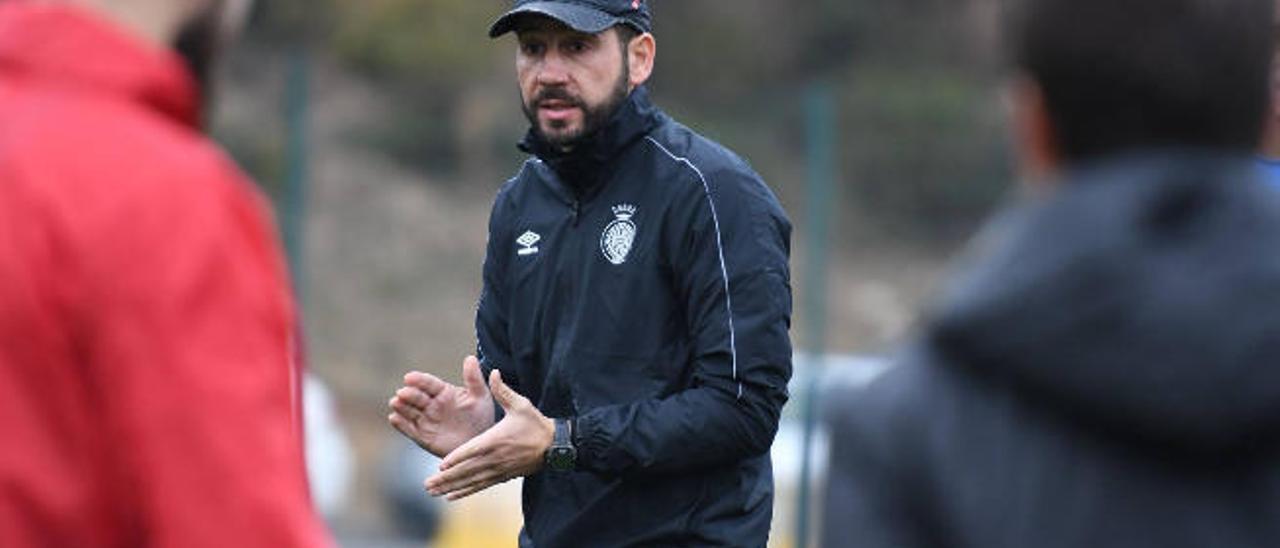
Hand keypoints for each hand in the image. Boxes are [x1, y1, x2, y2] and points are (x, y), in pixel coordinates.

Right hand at [388, 356, 495, 457]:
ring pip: (409, 411)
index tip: (409, 377)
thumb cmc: (481, 417)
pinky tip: (394, 419)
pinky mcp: (422, 436)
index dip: (419, 380)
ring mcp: (425, 420)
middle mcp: (431, 404)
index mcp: (443, 392)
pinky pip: (409, 429)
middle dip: (408, 394)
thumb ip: (474, 379)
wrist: (480, 443)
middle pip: (416, 397)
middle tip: (402, 392)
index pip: (429, 384)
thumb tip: (470, 358)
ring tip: (395, 403)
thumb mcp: (480, 396)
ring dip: (401, 407)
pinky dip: (400, 424)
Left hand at [425, 369, 554, 500]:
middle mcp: (495, 457)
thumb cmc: (535, 423)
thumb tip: (492, 371)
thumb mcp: (520, 404)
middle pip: (467, 470)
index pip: (473, 450)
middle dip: (446, 478)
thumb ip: (502, 390)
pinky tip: (451, 496)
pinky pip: (480, 486)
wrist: (554, 445)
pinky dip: (465, 492)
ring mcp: (498, 469)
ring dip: (451, 487)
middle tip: (427, 484)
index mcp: (496, 439)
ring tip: (433, 491)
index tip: (441, 464)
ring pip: (470, 481)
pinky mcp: (502, 476)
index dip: (457, 458)